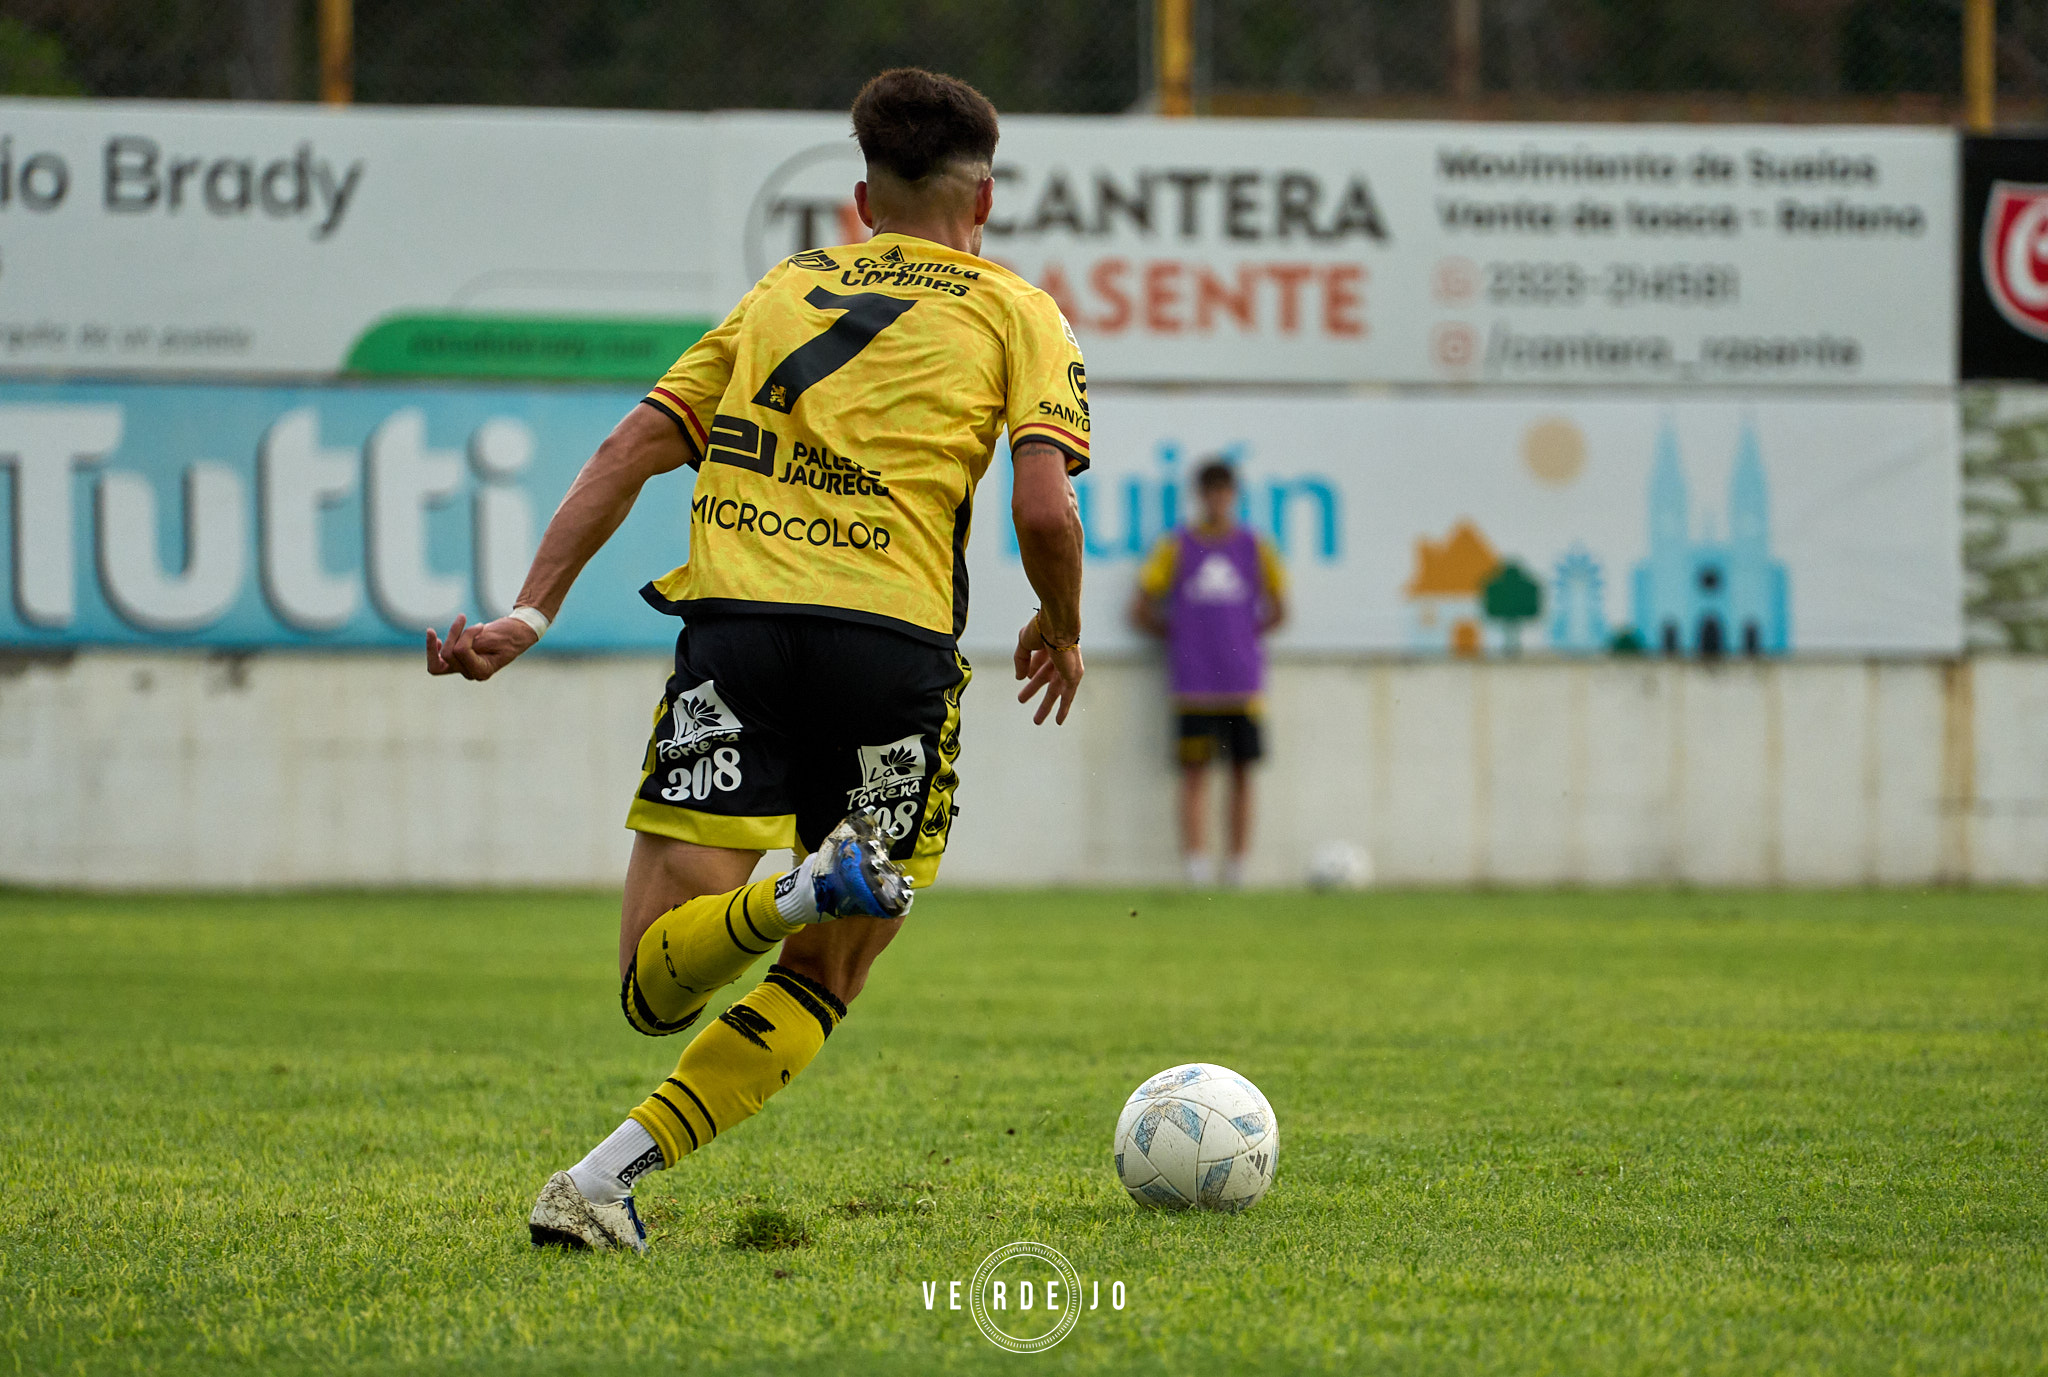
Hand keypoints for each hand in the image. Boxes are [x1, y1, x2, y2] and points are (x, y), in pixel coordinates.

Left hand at [425, 613, 539, 681]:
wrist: (517, 633)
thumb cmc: (509, 634)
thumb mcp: (492, 637)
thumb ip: (471, 643)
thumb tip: (449, 648)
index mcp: (482, 672)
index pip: (460, 653)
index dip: (465, 635)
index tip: (480, 625)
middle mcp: (471, 673)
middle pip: (448, 655)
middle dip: (454, 634)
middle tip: (464, 618)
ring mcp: (464, 668)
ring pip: (442, 656)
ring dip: (448, 636)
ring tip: (459, 620)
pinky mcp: (459, 661)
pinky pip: (439, 661)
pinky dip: (434, 650)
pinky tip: (435, 639)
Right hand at [1013, 614, 1083, 725]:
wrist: (1058, 625)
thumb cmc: (1042, 628)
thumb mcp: (1024, 644)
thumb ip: (1021, 660)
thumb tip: (1019, 677)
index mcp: (1049, 646)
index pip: (1039, 661)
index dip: (1030, 670)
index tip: (1022, 677)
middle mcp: (1060, 657)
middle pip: (1045, 678)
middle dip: (1034, 689)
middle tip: (1021, 699)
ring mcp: (1068, 667)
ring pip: (1055, 690)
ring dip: (1046, 705)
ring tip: (1036, 720)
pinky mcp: (1074, 675)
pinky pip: (1069, 695)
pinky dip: (1064, 708)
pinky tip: (1059, 720)